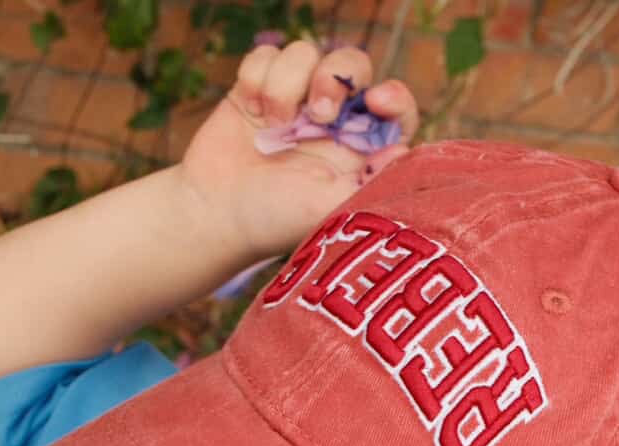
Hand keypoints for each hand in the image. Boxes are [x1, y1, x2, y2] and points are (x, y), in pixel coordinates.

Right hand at [181, 41, 418, 264]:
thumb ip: (369, 182)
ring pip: (305, 52)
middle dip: (335, 78)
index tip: (377, 101)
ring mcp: (295, 101)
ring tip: (273, 124)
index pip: (394, 110)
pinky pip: (266, 54)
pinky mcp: (258, 88)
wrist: (215, 213)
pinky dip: (256, 77)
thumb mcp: (328, 208)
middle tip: (317, 114)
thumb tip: (403, 150)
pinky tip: (250, 112)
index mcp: (358, 149)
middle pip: (352, 64)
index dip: (393, 98)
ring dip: (286, 84)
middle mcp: (332, 121)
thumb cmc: (275, 219)